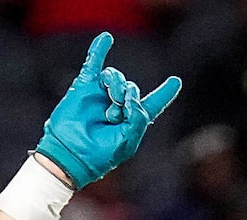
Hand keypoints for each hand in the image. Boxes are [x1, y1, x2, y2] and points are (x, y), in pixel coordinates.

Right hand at [35, 31, 181, 186]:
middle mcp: (118, 105)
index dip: (165, 93)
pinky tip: (106, 38)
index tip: (175, 81)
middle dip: (128, 97)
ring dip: (116, 85)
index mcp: (132, 120)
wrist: (71, 154)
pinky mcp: (84, 88)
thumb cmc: (100, 155)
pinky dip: (99, 50)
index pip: (153, 103)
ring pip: (115, 77)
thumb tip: (132, 97)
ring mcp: (100, 95)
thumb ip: (139, 118)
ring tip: (111, 102)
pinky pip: (92, 64)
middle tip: (115, 116)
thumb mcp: (127, 141)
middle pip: (132, 88)